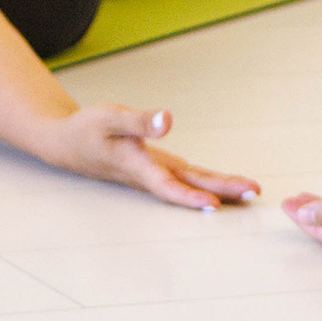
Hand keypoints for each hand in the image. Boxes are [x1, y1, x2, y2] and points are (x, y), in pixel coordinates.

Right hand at [51, 105, 256, 209]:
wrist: (67, 143)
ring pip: (191, 183)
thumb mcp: (108, 117)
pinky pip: (187, 177)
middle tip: (254, 192)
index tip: (216, 202)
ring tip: (250, 191)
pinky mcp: (158, 167)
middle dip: (223, 191)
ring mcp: (155, 173)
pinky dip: (208, 181)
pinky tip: (227, 186)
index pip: (168, 185)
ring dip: (221, 188)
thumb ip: (138, 120)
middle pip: (190, 186)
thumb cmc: (86, 129)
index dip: (191, 196)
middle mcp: (150, 175)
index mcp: (137, 166)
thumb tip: (167, 120)